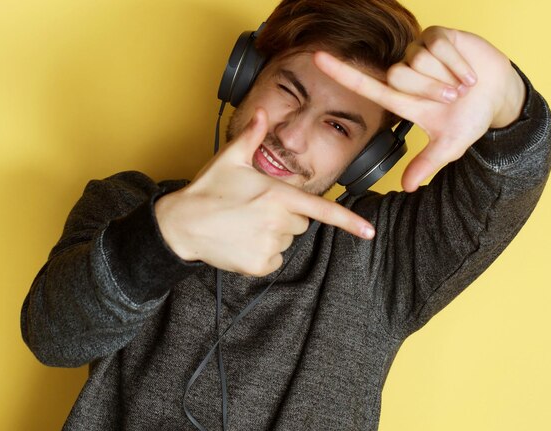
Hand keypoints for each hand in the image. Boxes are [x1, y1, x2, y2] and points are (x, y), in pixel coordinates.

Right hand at [155, 109, 374, 276]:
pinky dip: (262, 254)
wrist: (181, 224)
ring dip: (274, 234)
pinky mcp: (259, 265)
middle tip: (256, 209)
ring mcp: (269, 245)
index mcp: (277, 194)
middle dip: (286, 215)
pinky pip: (273, 259)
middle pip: (301, 221)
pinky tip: (241, 242)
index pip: (321, 209)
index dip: (349, 221)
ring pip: (287, 240)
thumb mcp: (230, 158)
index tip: (369, 233)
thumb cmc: (208, 190)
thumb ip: (252, 135)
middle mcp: (278, 221)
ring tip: (245, 224)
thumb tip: (262, 111)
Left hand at [314, 26, 525, 191]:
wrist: (498, 95)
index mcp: (401, 98)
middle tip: (451, 99)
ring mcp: (420, 53)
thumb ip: (425, 163)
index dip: (341, 72)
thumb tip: (406, 187)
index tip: (316, 59)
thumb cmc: (469, 119)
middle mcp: (405, 73)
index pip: (365, 84)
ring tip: (461, 86)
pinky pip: (439, 47)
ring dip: (446, 77)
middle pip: (397, 76)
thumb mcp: (448, 146)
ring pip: (418, 61)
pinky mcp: (438, 36)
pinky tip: (468, 73)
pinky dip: (458, 64)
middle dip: (428, 90)